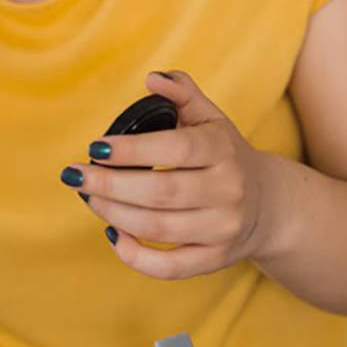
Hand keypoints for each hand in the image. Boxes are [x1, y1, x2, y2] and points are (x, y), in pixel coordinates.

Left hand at [64, 71, 273, 280]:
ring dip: (114, 214)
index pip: (175, 149)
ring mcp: (222, 228)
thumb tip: (152, 79)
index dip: (131, 150)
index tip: (95, 148)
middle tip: (76, 176)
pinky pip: (169, 268)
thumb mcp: (211, 119)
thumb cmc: (226, 156)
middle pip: (160, 192)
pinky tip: (113, 235)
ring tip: (90, 197)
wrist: (269, 205)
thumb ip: (183, 94)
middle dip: (109, 185)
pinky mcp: (214, 259)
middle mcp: (228, 190)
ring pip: (158, 228)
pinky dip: (134, 256)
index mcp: (223, 149)